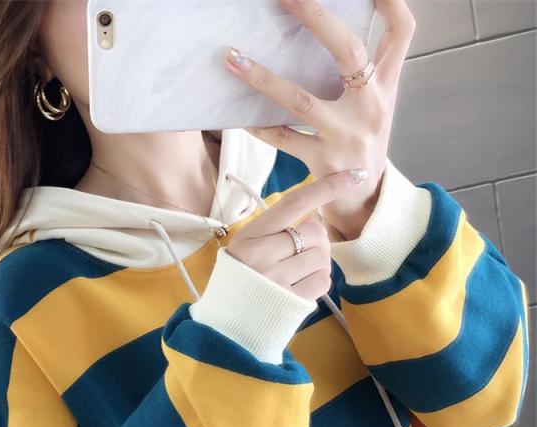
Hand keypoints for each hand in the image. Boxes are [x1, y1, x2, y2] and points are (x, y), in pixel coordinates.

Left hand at [224, 0, 415, 240]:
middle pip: (348, 50)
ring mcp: (347, 134)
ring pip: (300, 100)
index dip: (389, 1)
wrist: (366, 197)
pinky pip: (283, 138)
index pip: (402, 31)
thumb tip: (328, 31)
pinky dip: (261, 127)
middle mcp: (372, 105)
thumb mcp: (377, 105)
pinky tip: (240, 116)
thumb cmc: (364, 142)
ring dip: (263, 79)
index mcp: (387, 85)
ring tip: (233, 59)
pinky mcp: (323, 161)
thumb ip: (364, 72)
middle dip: (316, 17)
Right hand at [226, 168, 366, 301]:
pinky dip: (318, 280)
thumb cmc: (241, 278)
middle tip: (301, 251)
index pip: (293, 203)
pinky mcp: (289, 302)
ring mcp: (276, 280)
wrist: (226, 322)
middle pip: (314, 233)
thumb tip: (317, 218)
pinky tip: (301, 284)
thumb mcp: (247, 246)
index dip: (326, 187)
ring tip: (297, 271)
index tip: (355, 175)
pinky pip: (323, 281)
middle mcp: (261, 255)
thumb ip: (276, 229)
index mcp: (250, 235)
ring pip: (322, 257)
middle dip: (317, 240)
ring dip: (318, 262)